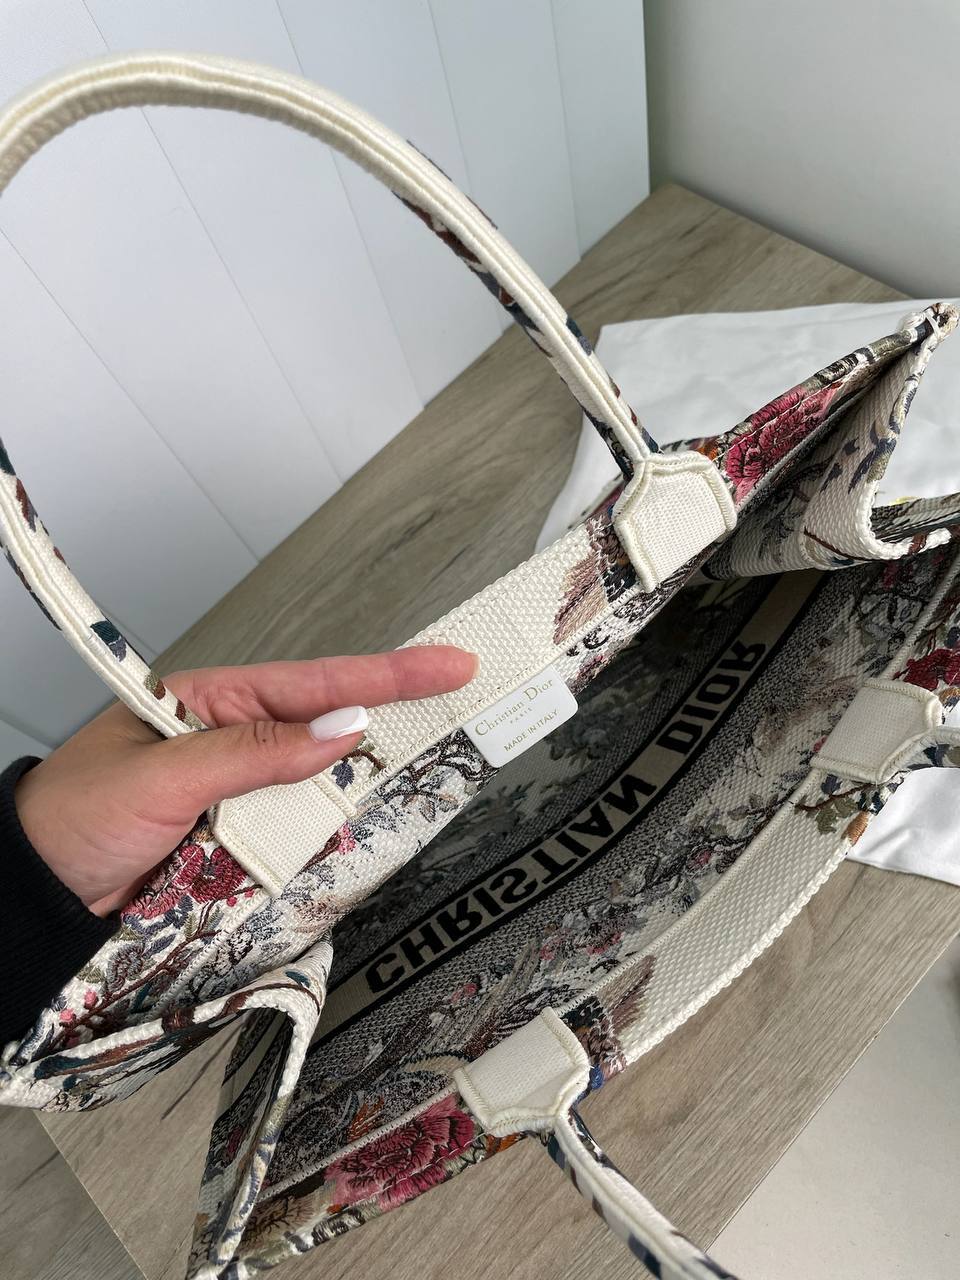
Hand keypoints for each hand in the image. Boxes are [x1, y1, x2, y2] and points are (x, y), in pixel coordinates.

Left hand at [14, 647, 476, 916]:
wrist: (33, 896)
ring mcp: (237, 796)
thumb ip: (253, 752)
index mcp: (212, 703)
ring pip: (317, 790)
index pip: (313, 682)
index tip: (448, 664)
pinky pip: (293, 837)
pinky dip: (321, 841)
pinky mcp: (234, 845)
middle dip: (390, 725)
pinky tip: (350, 838)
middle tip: (458, 717)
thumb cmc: (73, 816)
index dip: (385, 674)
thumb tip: (339, 728)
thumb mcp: (164, 775)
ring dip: (353, 794)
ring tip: (418, 777)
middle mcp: (232, 743)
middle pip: (328, 732)